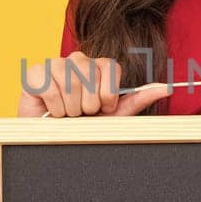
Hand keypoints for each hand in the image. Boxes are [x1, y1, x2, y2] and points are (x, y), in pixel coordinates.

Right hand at [16, 51, 173, 117]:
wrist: (52, 141)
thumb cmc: (83, 128)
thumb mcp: (114, 116)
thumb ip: (137, 100)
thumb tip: (166, 88)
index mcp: (98, 68)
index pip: (110, 67)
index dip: (107, 94)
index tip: (103, 109)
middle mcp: (78, 60)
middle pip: (90, 75)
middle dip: (88, 105)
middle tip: (81, 114)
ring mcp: (55, 64)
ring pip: (71, 81)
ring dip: (71, 108)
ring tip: (67, 115)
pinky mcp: (34, 73)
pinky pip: (49, 86)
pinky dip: (54, 107)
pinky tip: (52, 111)